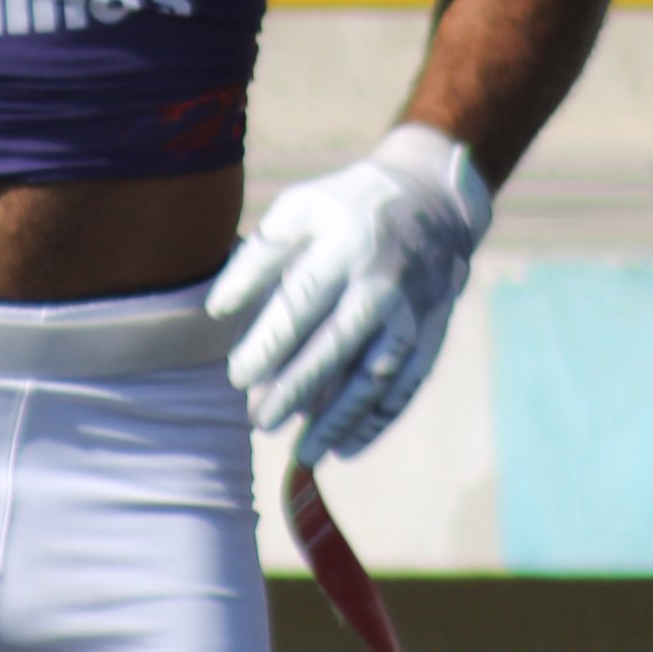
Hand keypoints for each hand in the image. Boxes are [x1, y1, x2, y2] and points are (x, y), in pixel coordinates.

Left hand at [205, 124, 492, 467]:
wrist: (434, 199)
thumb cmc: (347, 207)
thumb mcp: (301, 209)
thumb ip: (258, 258)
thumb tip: (218, 310)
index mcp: (346, 242)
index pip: (301, 303)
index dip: (268, 345)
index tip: (238, 377)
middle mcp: (385, 279)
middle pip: (337, 346)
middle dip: (297, 390)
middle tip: (260, 421)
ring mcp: (415, 309)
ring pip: (376, 375)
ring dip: (339, 419)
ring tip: (302, 452)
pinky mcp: (434, 331)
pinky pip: (408, 384)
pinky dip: (377, 421)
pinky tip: (345, 448)